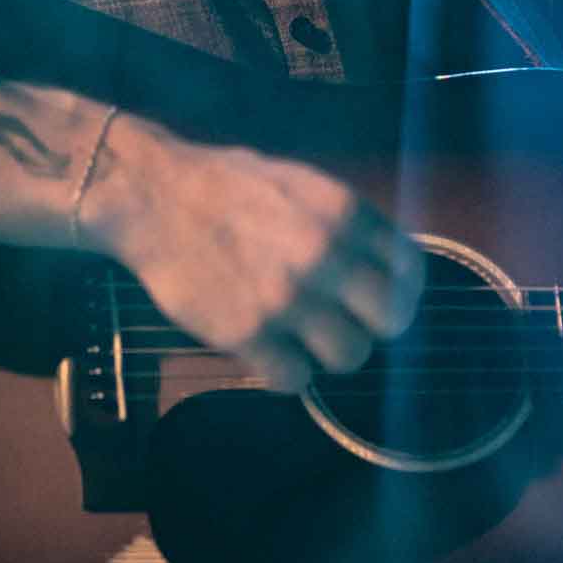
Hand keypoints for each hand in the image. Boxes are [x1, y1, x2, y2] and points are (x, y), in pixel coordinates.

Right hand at [78, 111, 423, 392]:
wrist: (153, 196)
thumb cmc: (227, 185)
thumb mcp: (302, 184)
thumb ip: (346, 223)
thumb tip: (383, 262)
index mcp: (344, 213)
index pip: (410, 270)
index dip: (401, 292)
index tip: (378, 302)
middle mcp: (326, 256)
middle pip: (391, 321)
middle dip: (370, 327)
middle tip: (343, 325)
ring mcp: (288, 298)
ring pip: (349, 357)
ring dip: (327, 353)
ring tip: (299, 339)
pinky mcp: (247, 333)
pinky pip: (294, 379)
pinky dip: (284, 373)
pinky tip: (267, 353)